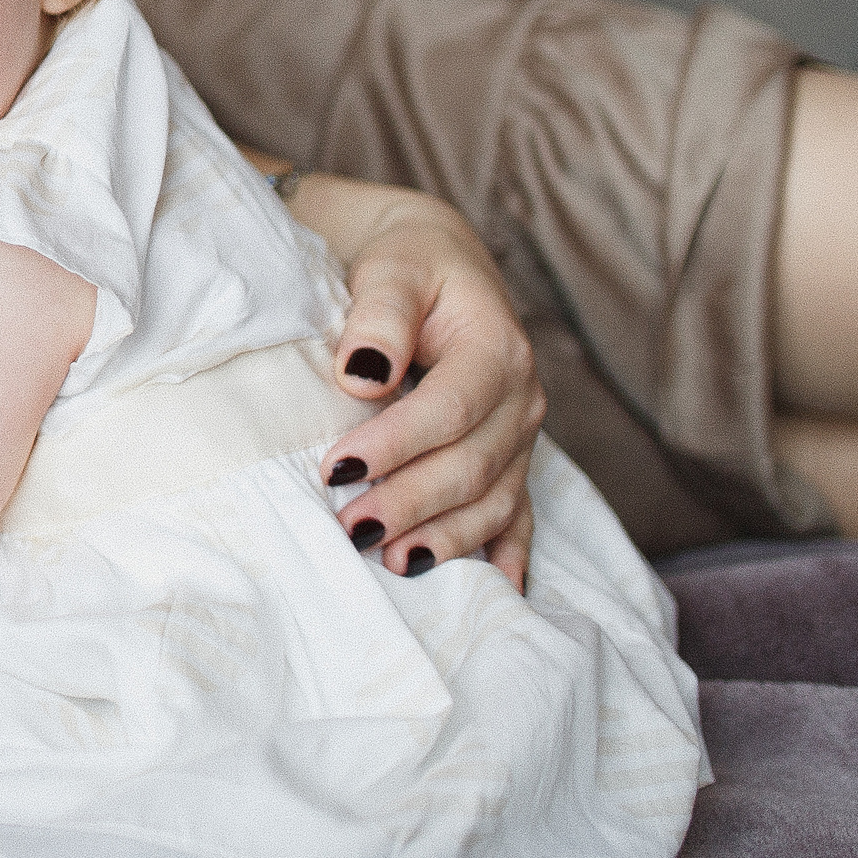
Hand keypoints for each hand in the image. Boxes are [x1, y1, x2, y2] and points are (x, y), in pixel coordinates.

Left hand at [271, 169, 545, 588]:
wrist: (434, 263)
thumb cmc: (406, 265)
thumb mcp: (391, 268)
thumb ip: (379, 314)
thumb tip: (363, 373)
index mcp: (497, 348)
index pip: (450, 409)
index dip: (396, 445)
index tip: (335, 469)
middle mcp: (521, 399)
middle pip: (472, 466)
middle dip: (411, 503)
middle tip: (350, 529)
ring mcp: (520, 437)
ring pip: (494, 502)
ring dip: (446, 539)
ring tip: (392, 566)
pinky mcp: (510, 461)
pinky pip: (517, 517)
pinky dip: (506, 556)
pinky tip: (495, 593)